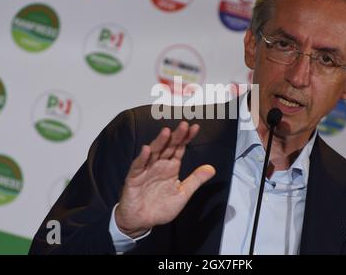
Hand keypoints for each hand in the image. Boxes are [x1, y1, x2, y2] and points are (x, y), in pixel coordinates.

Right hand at [115, 121, 215, 237]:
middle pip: (168, 147)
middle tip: (184, 125)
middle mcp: (159, 165)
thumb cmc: (160, 207)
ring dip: (159, 142)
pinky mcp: (134, 178)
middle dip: (176, 136)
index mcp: (170, 167)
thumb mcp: (183, 193)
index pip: (179, 148)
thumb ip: (196, 180)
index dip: (186, 138)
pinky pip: (138, 166)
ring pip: (153, 152)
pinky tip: (147, 150)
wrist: (141, 221)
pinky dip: (142, 158)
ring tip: (166, 132)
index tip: (195, 128)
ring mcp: (146, 170)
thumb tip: (211, 169)